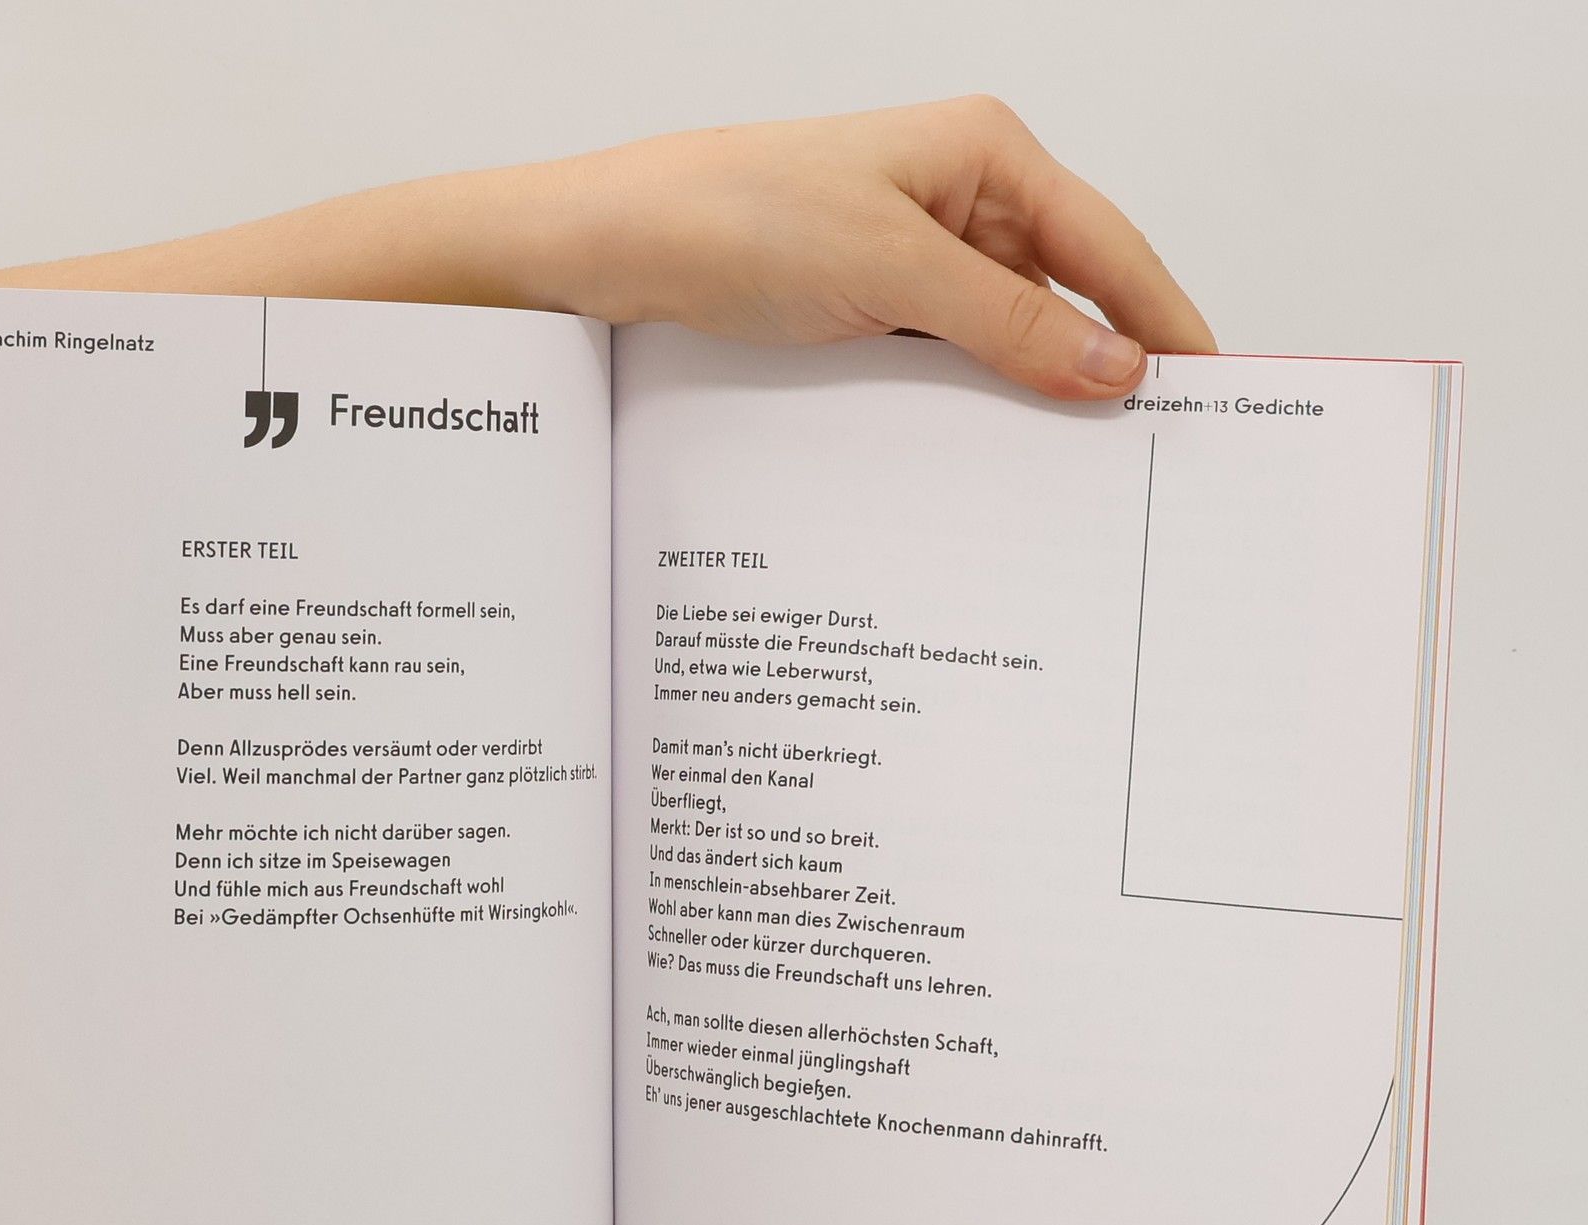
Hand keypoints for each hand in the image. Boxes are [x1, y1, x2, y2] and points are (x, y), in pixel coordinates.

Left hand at [543, 97, 1214, 398]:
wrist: (621, 249)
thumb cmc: (739, 217)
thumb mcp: (893, 270)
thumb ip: (1010, 323)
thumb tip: (1113, 366)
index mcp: (983, 152)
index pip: (1106, 243)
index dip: (1162, 315)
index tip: (1209, 383)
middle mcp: (958, 197)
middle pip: (1065, 290)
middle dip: (1104, 364)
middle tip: (1151, 445)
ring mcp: (914, 254)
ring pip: (1006, 334)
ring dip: (1032, 392)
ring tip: (1076, 465)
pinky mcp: (873, 304)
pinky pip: (949, 358)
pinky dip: (973, 400)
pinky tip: (991, 449)